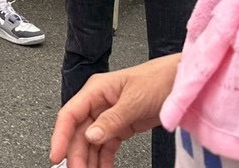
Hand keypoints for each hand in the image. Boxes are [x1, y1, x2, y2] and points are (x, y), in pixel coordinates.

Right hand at [50, 54, 180, 167]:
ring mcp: (109, 115)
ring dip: (89, 160)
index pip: (70, 115)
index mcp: (96, 90)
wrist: (182, 81)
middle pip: (79, 133)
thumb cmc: (160, 79)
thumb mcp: (135, 99)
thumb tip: (90, 135)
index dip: (60, 136)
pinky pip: (106, 146)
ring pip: (91, 142)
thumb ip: (112, 119)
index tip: (57, 156)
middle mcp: (99, 103)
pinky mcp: (122, 126)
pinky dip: (103, 160)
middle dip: (77, 154)